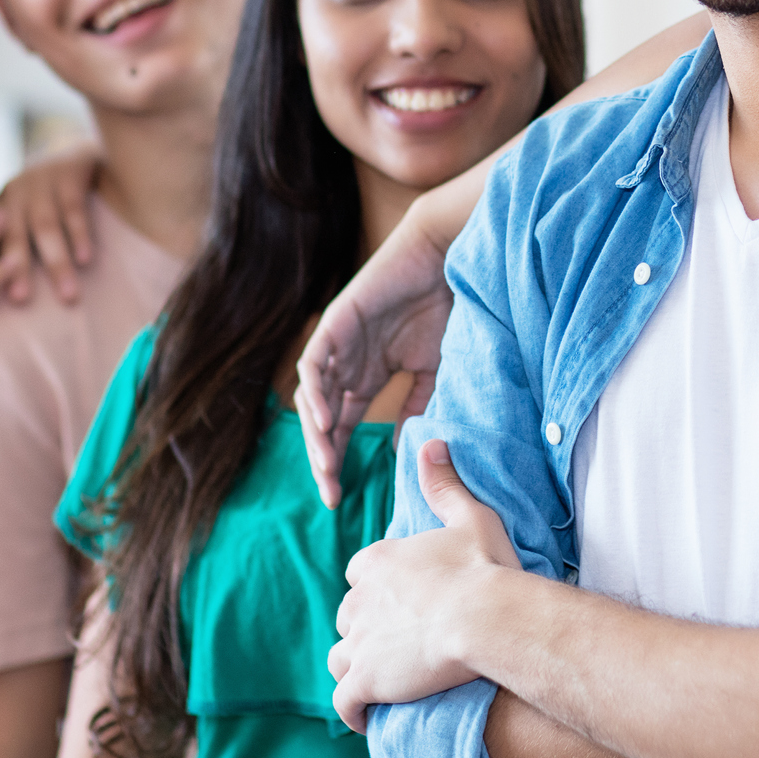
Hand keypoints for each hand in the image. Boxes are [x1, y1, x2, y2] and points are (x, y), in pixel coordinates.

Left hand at [0, 139, 102, 304]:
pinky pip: (74, 209)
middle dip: (18, 268)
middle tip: (22, 300)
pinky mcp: (68, 174)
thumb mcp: (15, 212)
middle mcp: (14, 192)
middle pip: (12, 234)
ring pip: (45, 226)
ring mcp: (41, 182)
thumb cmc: (42, 196)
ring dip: (57, 262)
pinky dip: (79, 235)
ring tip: (69, 294)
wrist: (75, 151)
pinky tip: (86, 260)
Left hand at [297, 201, 455, 507]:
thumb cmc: (445, 309)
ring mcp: (338, 344)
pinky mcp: (335, 323)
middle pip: (320, 420)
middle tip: (330, 492)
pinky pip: (313, 364)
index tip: (339, 497)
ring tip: (326, 464)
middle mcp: (346, 364)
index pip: (341, 427)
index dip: (337, 461)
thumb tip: (405, 452)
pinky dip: (316, 393)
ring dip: (315, 433)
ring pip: (311, 396)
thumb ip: (417, 408)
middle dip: (322, 457)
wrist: (446, 260)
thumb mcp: (434, 371)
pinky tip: (326, 421)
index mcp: (365, 377)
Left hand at [329, 439, 518, 731]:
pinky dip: (352, 711)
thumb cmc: (486, 570)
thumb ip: (445, 484)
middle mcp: (361, 599)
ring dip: (354, 668)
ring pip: (340, 657)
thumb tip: (432, 443)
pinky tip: (365, 717)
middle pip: (348, 615)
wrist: (487, 618)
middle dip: (365, 628)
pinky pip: (344, 701)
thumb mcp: (470, 517)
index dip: (376, 587)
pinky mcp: (366, 678)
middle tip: (394, 643)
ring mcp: (360, 641)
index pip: (359, 573)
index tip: (398, 600)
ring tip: (379, 681)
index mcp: (380, 561)